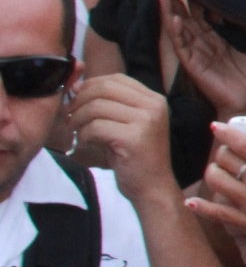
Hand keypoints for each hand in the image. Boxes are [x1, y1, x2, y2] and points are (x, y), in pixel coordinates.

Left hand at [65, 74, 176, 202]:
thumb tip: (76, 84)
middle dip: (80, 100)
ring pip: (97, 107)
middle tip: (70, 115)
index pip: (116, 79)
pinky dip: (83, 135)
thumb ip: (108, 104)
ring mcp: (146, 121)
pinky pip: (95, 127)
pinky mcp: (133, 138)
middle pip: (105, 88)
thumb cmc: (135, 156)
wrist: (153, 187)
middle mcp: (154, 106)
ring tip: (75, 130)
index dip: (91, 85)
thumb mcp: (127, 124)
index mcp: (154, 100)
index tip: (76, 98)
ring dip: (78, 118)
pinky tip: (85, 143)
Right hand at [162, 0, 245, 116]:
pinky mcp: (193, 65)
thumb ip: (244, 26)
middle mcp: (203, 42)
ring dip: (170, 10)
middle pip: (185, 15)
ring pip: (178, 27)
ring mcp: (196, 52)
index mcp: (216, 36)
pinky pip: (182, 47)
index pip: (201, 11)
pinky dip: (177, 32)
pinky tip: (173, 19)